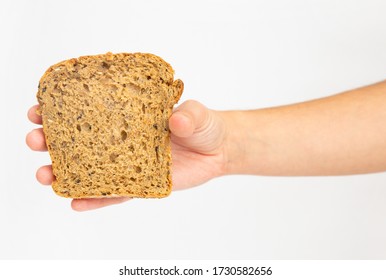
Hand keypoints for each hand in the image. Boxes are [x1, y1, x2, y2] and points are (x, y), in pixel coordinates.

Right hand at [26, 100, 227, 210]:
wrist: (217, 150)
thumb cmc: (203, 126)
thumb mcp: (197, 114)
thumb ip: (188, 115)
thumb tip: (175, 122)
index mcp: (128, 114)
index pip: (90, 109)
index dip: (62, 109)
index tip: (40, 106)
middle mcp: (122, 139)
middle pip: (80, 140)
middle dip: (52, 140)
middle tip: (36, 139)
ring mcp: (127, 163)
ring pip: (90, 169)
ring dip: (64, 172)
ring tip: (45, 174)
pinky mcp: (138, 184)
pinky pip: (113, 194)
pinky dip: (95, 199)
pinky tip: (76, 202)